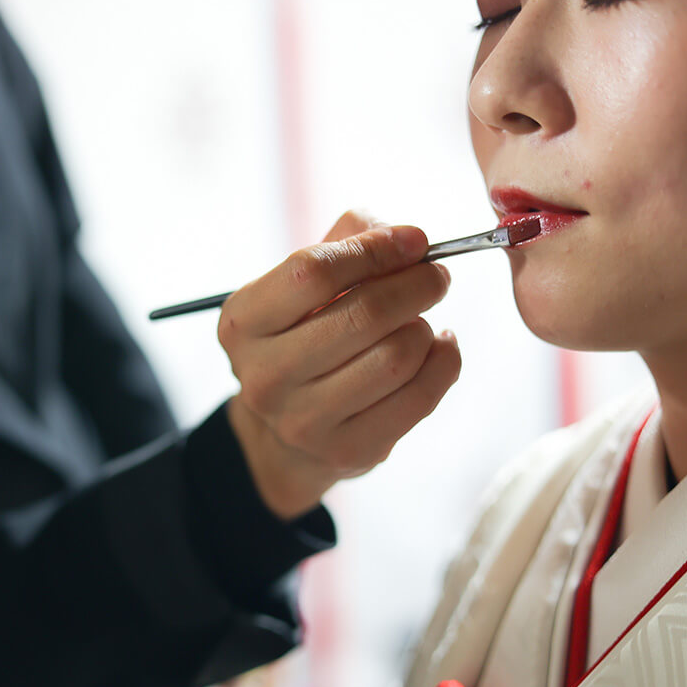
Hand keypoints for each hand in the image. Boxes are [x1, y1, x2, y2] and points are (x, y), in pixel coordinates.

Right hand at [219, 210, 460, 519]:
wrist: (284, 432)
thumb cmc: (303, 337)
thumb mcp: (302, 287)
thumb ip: (345, 242)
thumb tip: (403, 237)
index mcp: (243, 323)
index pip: (311, 272)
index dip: (373, 249)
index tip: (414, 240)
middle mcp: (265, 375)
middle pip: (364, 313)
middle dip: (417, 284)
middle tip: (436, 277)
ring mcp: (304, 420)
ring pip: (397, 355)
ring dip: (424, 328)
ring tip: (419, 323)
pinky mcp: (349, 449)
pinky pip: (421, 395)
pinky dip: (444, 361)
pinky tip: (435, 350)